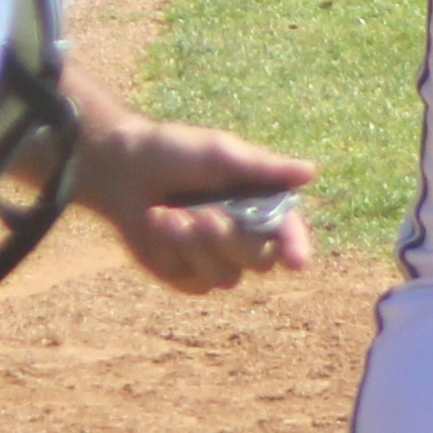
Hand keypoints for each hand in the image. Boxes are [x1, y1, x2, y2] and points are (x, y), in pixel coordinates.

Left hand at [73, 110, 313, 291]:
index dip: (296, 248)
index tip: (297, 261)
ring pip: (226, 276)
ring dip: (195, 245)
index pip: (289, 233)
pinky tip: (157, 225)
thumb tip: (310, 171)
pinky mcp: (187, 275)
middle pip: (259, 260)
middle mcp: (246, 236)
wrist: (122, 167)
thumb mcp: (218, 152)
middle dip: (229, 239)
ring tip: (167, 214)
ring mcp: (217, 260)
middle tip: (201, 214)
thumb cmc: (174, 152)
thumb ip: (262, 167)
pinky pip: (193, 281)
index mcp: (263, 204)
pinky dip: (173, 252)